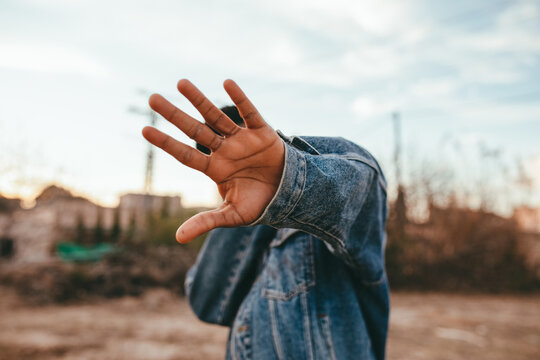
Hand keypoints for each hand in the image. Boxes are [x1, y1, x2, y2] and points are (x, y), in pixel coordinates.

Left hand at [142, 79, 284, 242]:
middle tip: (152, 98)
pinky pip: (250, 112)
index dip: (166, 142)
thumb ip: (206, 222)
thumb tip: (177, 238)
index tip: (145, 130)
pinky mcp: (262, 132)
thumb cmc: (258, 204)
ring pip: (216, 116)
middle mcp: (224, 150)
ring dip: (199, 100)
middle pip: (194, 129)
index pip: (185, 153)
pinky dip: (241, 99)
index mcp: (215, 169)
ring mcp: (241, 139)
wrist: (289, 195)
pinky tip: (227, 83)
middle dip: (174, 115)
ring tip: (181, 83)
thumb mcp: (232, 215)